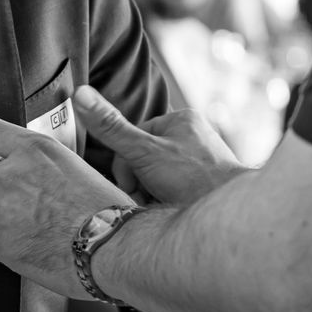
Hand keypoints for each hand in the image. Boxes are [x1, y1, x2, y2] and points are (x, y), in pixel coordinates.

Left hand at [0, 117, 135, 298]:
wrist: (115, 249)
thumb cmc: (107, 210)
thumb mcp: (74, 166)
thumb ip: (41, 161)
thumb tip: (27, 162)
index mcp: (33, 150)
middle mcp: (13, 176)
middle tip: (2, 196)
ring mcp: (4, 211)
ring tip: (27, 228)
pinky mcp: (2, 243)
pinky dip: (7, 246)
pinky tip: (33, 246)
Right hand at [73, 86, 245, 204]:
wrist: (231, 218)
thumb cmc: (193, 179)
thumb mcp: (144, 152)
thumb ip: (111, 128)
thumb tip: (80, 93)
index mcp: (181, 120)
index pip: (133, 139)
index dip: (126, 166)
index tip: (134, 185)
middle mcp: (194, 137)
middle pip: (144, 160)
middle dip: (140, 184)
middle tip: (149, 200)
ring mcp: (201, 162)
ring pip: (157, 179)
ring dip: (151, 197)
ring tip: (163, 208)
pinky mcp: (205, 185)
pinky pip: (173, 192)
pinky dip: (167, 205)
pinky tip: (173, 213)